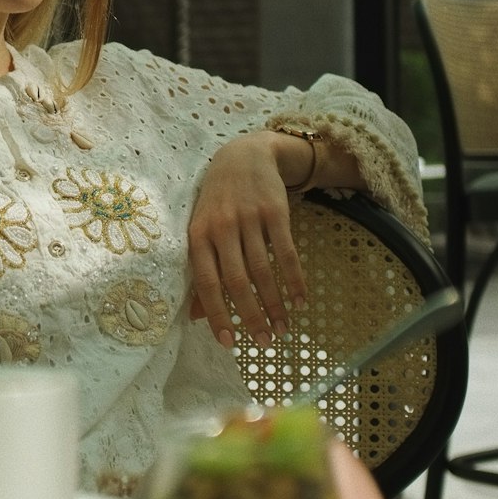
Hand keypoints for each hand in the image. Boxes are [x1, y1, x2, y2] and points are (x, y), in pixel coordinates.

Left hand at [187, 131, 307, 348]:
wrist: (243, 155)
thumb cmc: (217, 202)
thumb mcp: (201, 230)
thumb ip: (201, 270)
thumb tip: (197, 316)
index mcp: (198, 235)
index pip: (206, 281)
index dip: (216, 313)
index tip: (228, 342)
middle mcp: (222, 227)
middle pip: (237, 280)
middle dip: (251, 316)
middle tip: (264, 343)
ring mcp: (249, 218)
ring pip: (263, 270)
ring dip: (275, 305)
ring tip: (282, 329)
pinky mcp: (275, 212)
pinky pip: (287, 253)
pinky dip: (295, 280)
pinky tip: (300, 301)